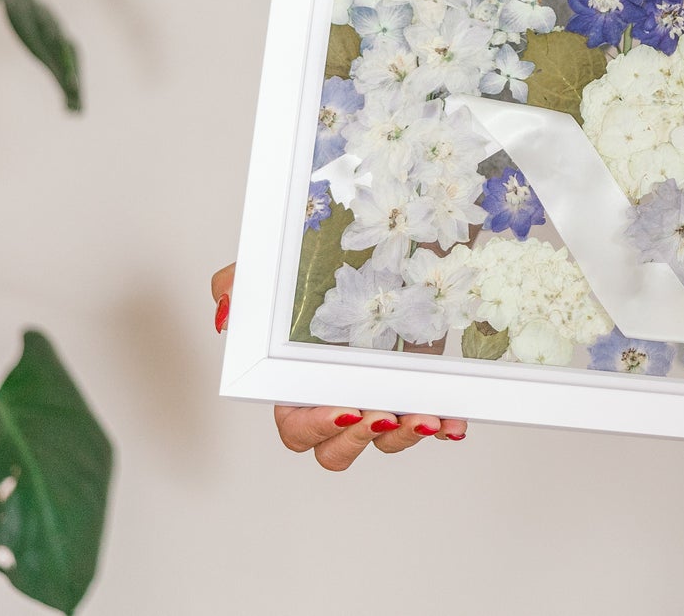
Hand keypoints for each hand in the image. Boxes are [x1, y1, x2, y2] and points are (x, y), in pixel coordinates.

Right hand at [211, 263, 467, 468]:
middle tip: (382, 415)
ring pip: (387, 441)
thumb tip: (228, 315)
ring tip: (424, 417)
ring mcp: (380, 394)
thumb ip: (238, 285)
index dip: (318, 427)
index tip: (345, 408)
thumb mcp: (271, 266)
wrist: (379, 233)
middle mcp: (337, 397)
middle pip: (338, 449)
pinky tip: (455, 422)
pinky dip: (446, 423)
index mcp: (296, 386)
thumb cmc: (314, 259)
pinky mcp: (418, 383)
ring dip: (406, 436)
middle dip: (359, 439)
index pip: (297, 430)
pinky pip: (433, 417)